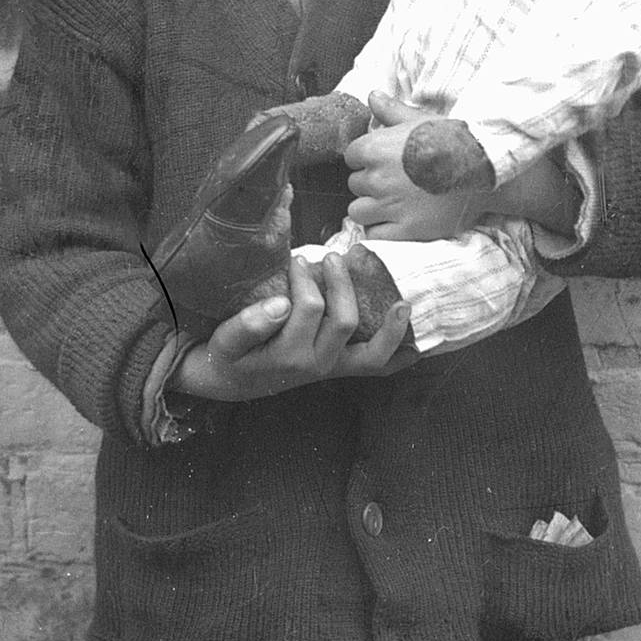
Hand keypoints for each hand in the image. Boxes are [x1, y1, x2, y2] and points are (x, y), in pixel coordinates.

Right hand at [170, 253, 414, 401]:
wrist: (229, 382)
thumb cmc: (229, 355)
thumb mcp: (226, 340)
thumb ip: (248, 324)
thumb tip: (280, 304)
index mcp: (289, 355)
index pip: (308, 308)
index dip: (304, 278)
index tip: (295, 259)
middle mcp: (317, 365)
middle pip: (344, 320)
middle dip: (339, 284)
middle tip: (329, 258)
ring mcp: (333, 369)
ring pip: (372, 352)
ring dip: (387, 323)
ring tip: (397, 299)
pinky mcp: (341, 370)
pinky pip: (376, 367)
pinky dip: (397, 354)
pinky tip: (415, 341)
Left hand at [345, 91, 487, 240]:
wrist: (486, 171)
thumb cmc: (455, 142)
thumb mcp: (423, 121)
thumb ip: (392, 111)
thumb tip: (372, 96)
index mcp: (375, 148)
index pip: (351, 156)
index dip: (366, 159)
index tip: (383, 162)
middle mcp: (377, 178)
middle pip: (355, 184)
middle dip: (370, 184)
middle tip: (395, 182)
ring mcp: (390, 207)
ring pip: (358, 212)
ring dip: (371, 209)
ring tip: (393, 204)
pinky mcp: (404, 231)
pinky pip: (373, 235)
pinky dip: (381, 230)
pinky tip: (397, 221)